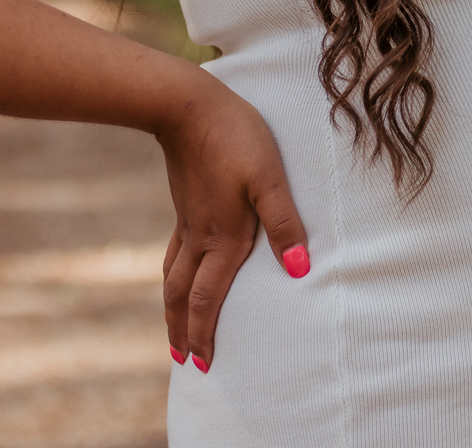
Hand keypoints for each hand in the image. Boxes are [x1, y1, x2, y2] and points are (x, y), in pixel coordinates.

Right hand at [155, 79, 308, 372]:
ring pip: (173, 275)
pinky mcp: (185, 202)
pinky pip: (174, 252)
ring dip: (173, 306)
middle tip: (183, 362)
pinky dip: (172, 274)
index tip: (203, 364)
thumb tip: (299, 271)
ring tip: (173, 326)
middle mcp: (201, 235)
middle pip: (183, 295)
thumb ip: (284, 224)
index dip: (205, 332)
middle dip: (183, 331)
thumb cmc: (236, 138)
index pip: (209, 298)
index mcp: (223, 237)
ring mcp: (188, 219)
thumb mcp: (270, 178)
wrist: (185, 106)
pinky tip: (179, 268)